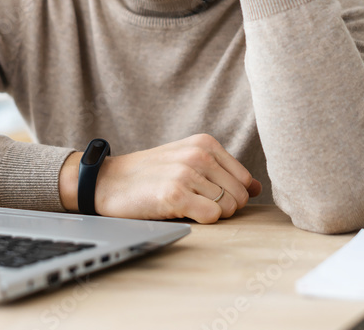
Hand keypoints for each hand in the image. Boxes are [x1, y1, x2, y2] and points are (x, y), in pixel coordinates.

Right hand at [59, 134, 261, 223]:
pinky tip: (178, 211)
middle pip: (240, 197)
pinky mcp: (175, 194)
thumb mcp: (187, 161)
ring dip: (208, 214)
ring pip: (228, 208)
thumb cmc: (149, 174)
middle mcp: (199, 154)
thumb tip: (256, 187)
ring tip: (183, 204)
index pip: (244, 180)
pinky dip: (199, 220)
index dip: (229, 195)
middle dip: (222, 207)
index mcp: (205, 143)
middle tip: (193, 202)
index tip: (205, 194)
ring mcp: (187, 173)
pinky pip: (212, 216)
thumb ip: (223, 171)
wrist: (107, 181)